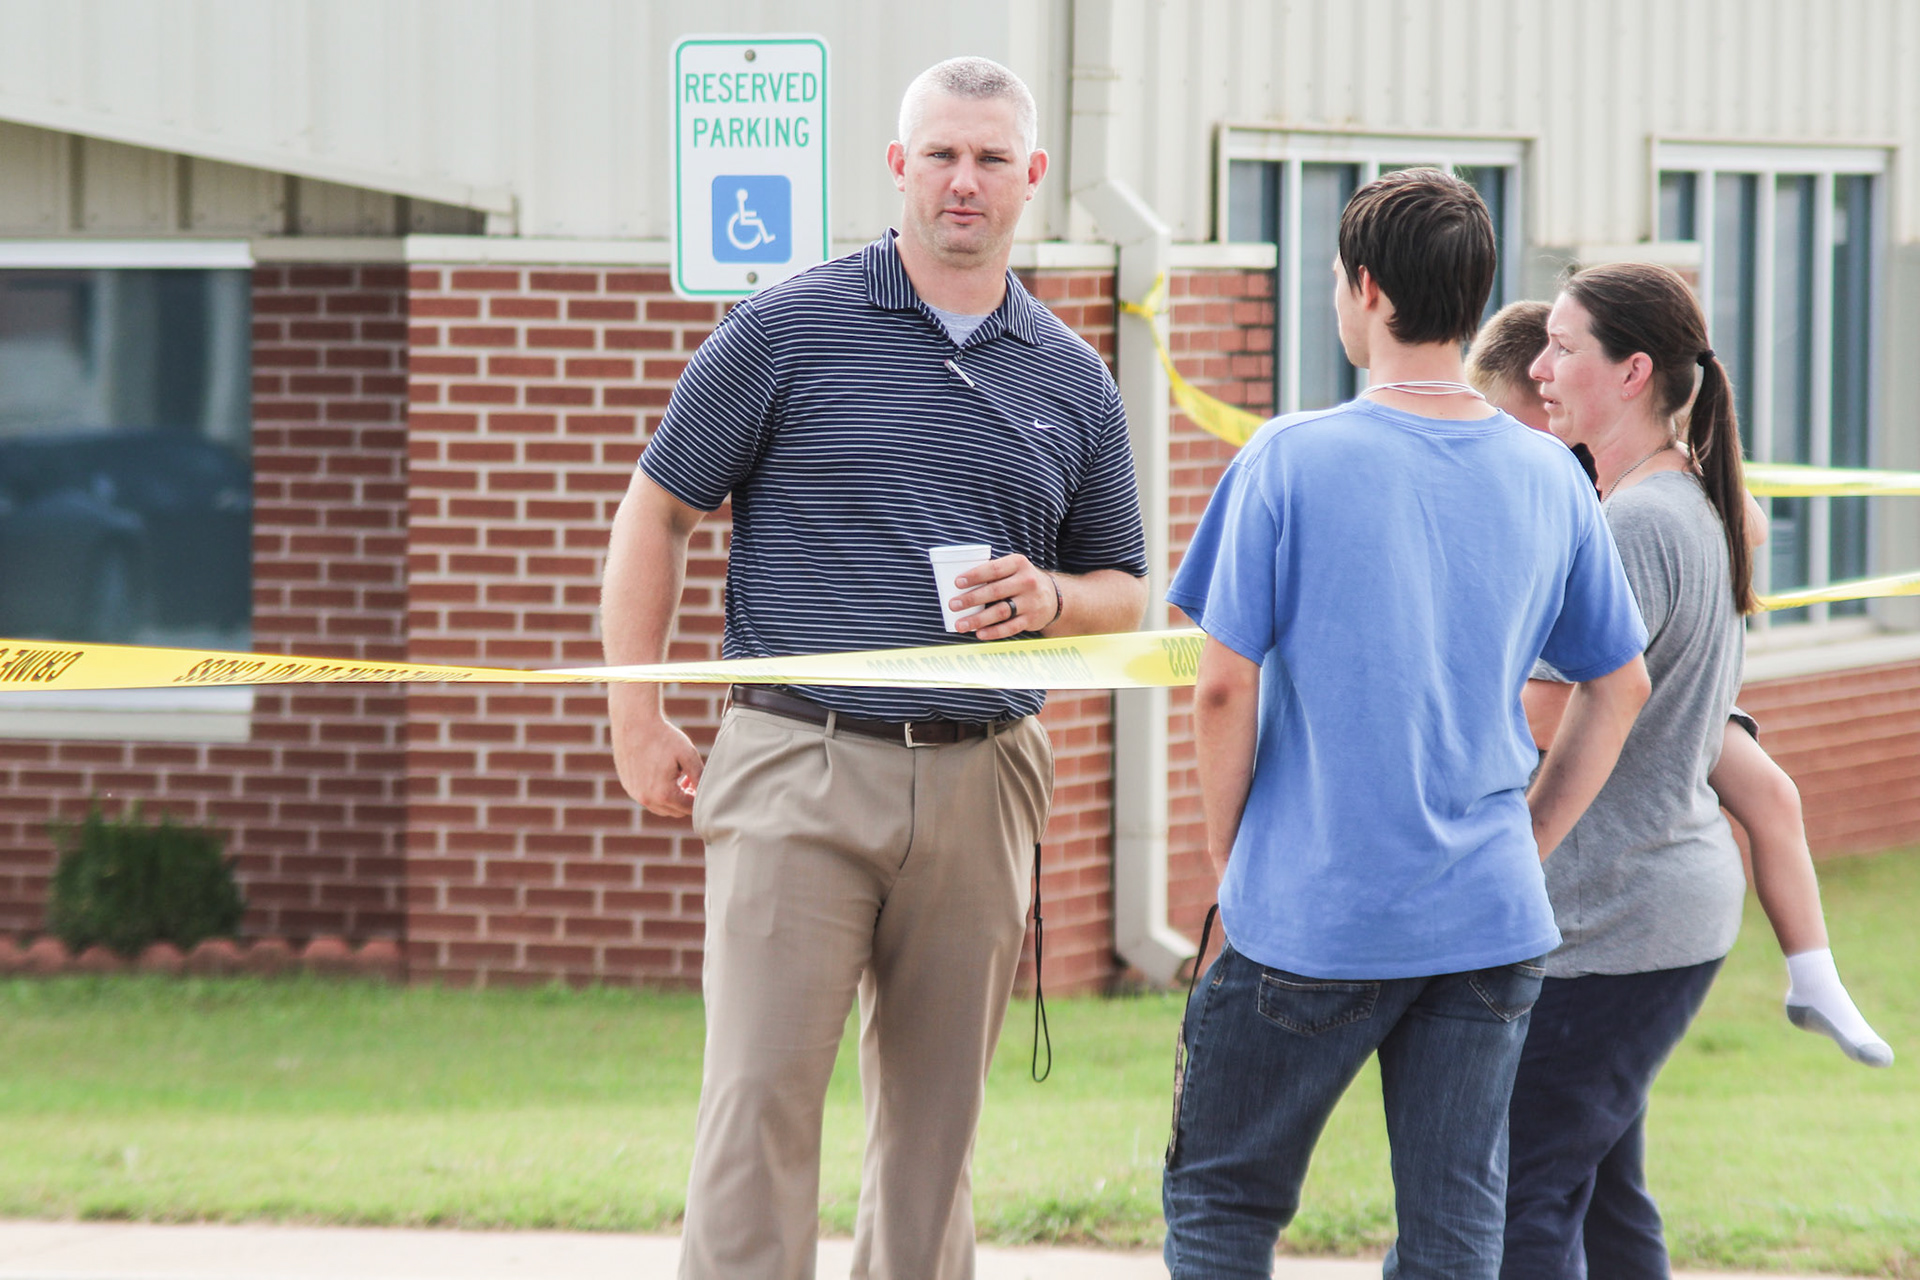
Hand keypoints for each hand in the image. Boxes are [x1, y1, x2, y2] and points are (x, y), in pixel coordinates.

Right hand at [610, 702, 705, 817]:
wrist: (634, 723)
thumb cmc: (663, 737)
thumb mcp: (688, 755)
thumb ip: (699, 777)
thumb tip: (706, 793)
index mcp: (663, 794)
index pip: (688, 808)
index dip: (699, 798)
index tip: (701, 784)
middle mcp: (647, 799)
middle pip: (675, 811)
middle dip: (686, 799)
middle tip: (690, 779)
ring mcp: (635, 794)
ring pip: (660, 808)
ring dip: (672, 798)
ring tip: (678, 776)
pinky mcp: (628, 786)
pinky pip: (648, 798)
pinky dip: (657, 792)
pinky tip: (662, 772)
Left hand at [951, 554, 1057, 639]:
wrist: (1054, 596)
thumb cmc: (1021, 580)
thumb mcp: (1013, 568)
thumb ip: (993, 572)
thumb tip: (958, 582)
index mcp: (1018, 563)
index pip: (994, 569)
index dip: (975, 576)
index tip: (957, 583)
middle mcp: (1027, 581)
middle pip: (995, 591)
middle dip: (971, 599)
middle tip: (953, 605)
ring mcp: (1030, 601)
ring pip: (1001, 611)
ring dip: (978, 619)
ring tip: (960, 624)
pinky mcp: (1032, 619)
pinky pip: (1010, 627)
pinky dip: (993, 632)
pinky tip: (979, 634)